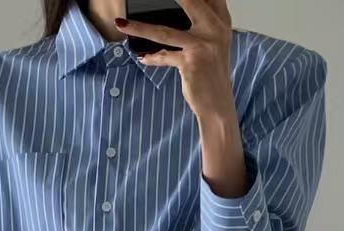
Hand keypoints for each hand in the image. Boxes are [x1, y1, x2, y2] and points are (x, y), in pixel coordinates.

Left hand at [115, 0, 235, 119]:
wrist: (218, 106)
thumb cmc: (212, 76)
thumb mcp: (212, 45)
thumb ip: (201, 24)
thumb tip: (183, 8)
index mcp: (221, 23)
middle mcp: (215, 30)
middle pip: (191, 2)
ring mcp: (203, 46)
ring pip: (165, 32)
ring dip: (140, 28)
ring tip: (122, 24)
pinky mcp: (191, 62)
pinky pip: (164, 57)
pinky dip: (152, 58)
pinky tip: (142, 58)